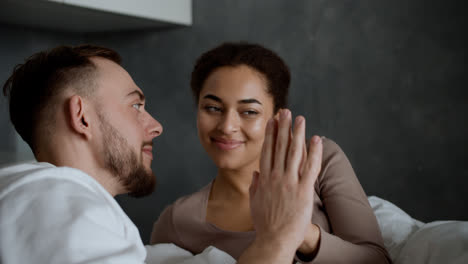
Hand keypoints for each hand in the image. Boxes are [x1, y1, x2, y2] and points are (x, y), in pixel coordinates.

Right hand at [248, 109, 322, 257]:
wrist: (274, 239)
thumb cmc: (265, 223)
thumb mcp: (254, 202)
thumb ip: (255, 186)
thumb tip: (256, 174)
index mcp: (264, 179)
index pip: (267, 151)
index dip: (270, 134)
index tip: (272, 121)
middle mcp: (275, 177)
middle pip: (280, 146)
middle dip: (283, 127)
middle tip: (286, 112)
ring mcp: (289, 183)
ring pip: (294, 152)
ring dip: (297, 133)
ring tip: (300, 119)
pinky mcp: (303, 190)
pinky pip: (310, 167)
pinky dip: (314, 152)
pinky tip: (316, 139)